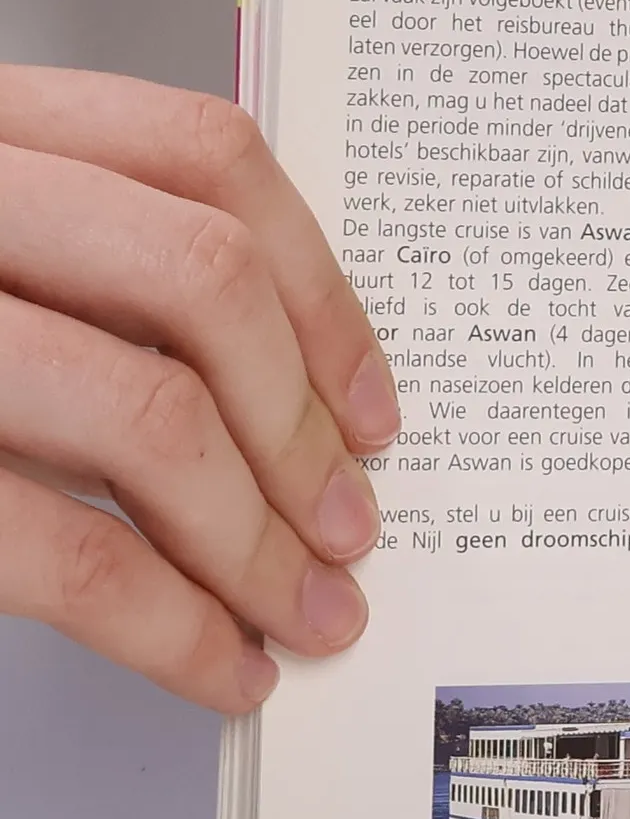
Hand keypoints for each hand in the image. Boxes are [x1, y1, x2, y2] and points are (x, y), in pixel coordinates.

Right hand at [0, 67, 399, 710]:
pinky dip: (172, 627)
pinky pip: (65, 554)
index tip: (375, 401)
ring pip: (149, 415)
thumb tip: (292, 411)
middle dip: (303, 426)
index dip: (323, 287)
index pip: (203, 152)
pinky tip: (218, 665)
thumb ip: (85, 280)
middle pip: (202, 277)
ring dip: (256, 542)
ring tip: (306, 614)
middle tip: (349, 527)